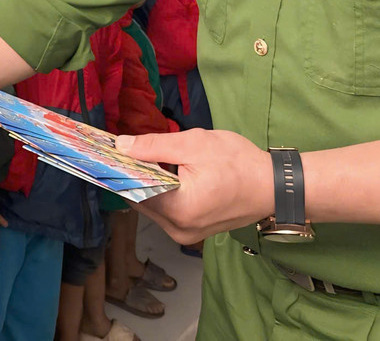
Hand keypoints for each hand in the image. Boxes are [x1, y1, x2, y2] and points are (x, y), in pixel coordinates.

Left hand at [115, 129, 273, 244]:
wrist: (274, 186)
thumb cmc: (239, 163)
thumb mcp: (194, 144)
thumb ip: (154, 146)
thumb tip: (121, 145)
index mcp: (178, 210)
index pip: (133, 189)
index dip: (118, 168)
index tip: (105, 152)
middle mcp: (178, 229)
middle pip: (140, 199)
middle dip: (131, 174)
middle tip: (122, 149)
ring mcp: (185, 234)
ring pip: (151, 206)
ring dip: (145, 183)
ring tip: (140, 157)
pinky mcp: (192, 231)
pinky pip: (165, 211)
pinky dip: (160, 192)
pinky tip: (160, 172)